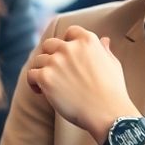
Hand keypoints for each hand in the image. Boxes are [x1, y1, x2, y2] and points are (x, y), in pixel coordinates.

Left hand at [25, 26, 137, 142]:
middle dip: (51, 56)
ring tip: (49, 84)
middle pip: (50, 44)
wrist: (107, 112)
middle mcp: (70, 48)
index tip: (67, 55)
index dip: (67, 42)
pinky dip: (33, 83)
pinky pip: (31, 74)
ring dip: (42, 70)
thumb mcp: (113, 64)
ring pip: (38, 60)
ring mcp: (56, 61)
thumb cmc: (112, 91)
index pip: (70, 32)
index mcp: (88, 41)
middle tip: (55, 72)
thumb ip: (104, 50)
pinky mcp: (46, 77)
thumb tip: (104, 40)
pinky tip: (40, 91)